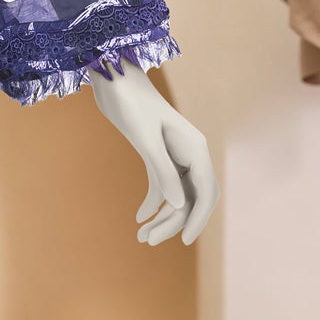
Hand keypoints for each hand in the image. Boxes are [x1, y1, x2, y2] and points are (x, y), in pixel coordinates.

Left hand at [88, 61, 217, 245]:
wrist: (115, 78)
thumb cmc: (130, 103)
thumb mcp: (145, 139)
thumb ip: (163, 171)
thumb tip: (177, 205)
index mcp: (196, 149)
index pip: (205, 193)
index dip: (197, 219)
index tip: (183, 241)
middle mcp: (191, 154)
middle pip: (191, 198)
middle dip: (174, 222)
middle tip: (149, 241)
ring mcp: (176, 154)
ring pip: (177, 194)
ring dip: (162, 216)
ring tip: (141, 237)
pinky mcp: (158, 153)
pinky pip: (162, 184)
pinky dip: (153, 202)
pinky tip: (139, 217)